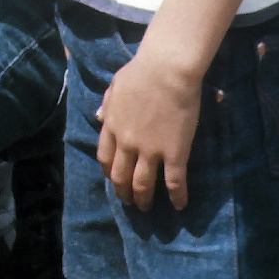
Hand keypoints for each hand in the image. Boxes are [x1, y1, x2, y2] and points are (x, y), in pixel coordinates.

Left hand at [96, 47, 204, 211]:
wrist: (166, 70)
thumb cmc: (141, 72)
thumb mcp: (115, 87)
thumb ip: (107, 105)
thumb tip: (98, 117)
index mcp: (112, 125)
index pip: (105, 157)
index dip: (108, 172)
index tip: (113, 179)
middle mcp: (127, 142)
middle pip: (120, 176)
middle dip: (123, 192)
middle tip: (128, 201)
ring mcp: (149, 150)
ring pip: (142, 184)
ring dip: (143, 199)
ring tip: (145, 207)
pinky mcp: (173, 153)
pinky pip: (174, 182)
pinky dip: (176, 197)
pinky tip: (179, 205)